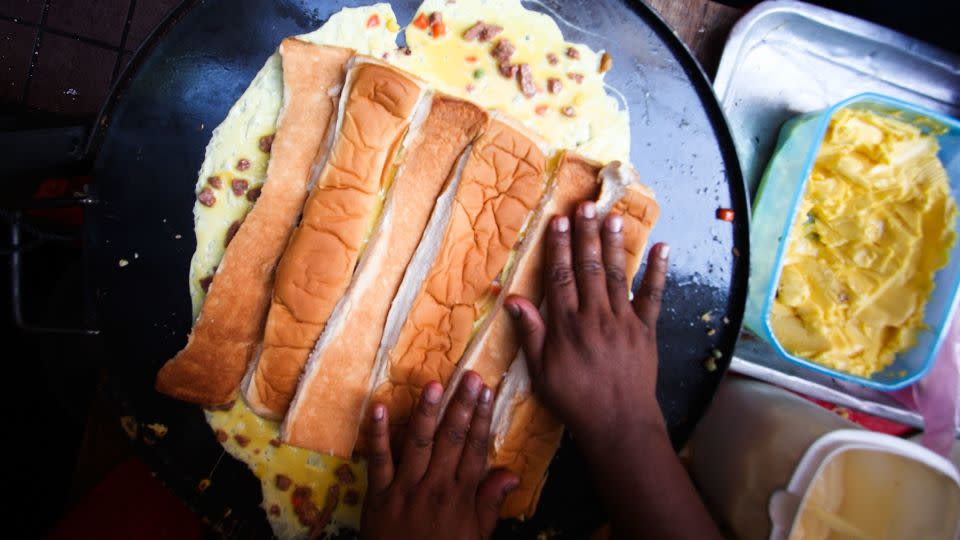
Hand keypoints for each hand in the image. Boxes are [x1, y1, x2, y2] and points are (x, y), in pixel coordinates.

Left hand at [361, 371, 518, 539]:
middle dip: (461, 406)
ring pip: (418, 443)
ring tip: (434, 385)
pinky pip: (378, 460)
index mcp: (461, 496)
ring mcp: (406, 489)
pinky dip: (377, 434)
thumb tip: (512, 475)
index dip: (481, 418)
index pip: (474, 449)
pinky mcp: (379, 495)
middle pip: (451, 440)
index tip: (486, 391)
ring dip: (426, 412)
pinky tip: (378, 407)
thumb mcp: (476, 536)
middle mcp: (436, 487)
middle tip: (468, 376)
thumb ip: (491, 503)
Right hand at [505, 201, 669, 450]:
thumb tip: (512, 300)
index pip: (559, 277)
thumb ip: (530, 333)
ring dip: (614, 244)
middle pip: (589, 267)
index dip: (558, 247)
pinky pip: (654, 296)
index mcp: (566, 326)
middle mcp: (595, 316)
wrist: (618, 423)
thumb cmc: (574, 399)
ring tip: (612, 216)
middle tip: (584, 206)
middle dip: (585, 235)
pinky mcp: (647, 330)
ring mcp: (624, 321)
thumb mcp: (541, 371)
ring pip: (618, 275)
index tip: (557, 222)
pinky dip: (659, 272)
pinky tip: (662, 248)